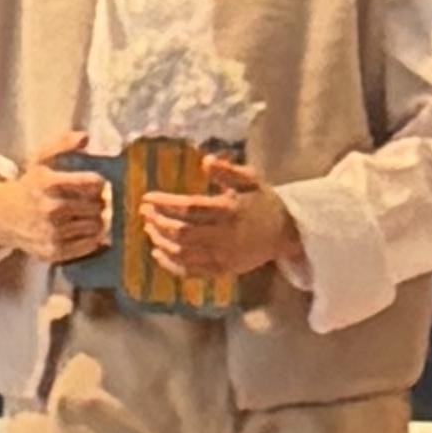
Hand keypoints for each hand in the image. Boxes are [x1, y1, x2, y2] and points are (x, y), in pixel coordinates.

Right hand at [0, 138, 110, 265]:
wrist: (1, 217)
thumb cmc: (28, 185)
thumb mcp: (40, 159)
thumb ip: (62, 143)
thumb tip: (85, 137)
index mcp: (48, 183)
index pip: (92, 182)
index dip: (99, 182)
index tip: (95, 183)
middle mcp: (51, 209)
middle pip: (97, 205)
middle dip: (99, 202)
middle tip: (94, 200)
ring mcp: (52, 232)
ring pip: (96, 226)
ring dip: (97, 219)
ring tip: (88, 214)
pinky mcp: (54, 251)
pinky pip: (89, 245)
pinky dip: (93, 238)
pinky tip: (84, 229)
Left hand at [140, 157, 299, 287]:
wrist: (287, 233)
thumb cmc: (263, 202)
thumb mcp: (251, 180)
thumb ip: (228, 171)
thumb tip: (206, 160)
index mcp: (230, 210)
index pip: (190, 208)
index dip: (165, 203)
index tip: (148, 198)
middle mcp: (225, 236)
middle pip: (181, 232)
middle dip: (158, 222)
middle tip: (145, 212)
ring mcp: (223, 257)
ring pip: (182, 253)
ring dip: (161, 241)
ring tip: (149, 228)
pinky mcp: (222, 271)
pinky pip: (190, 271)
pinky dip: (170, 264)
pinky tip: (158, 253)